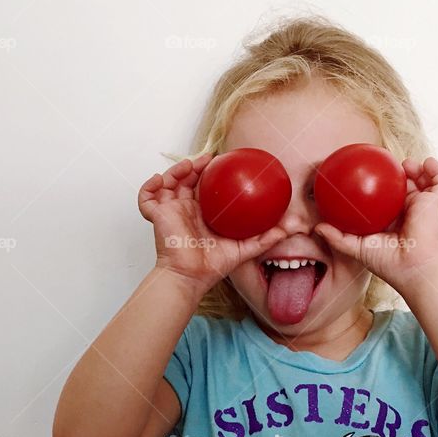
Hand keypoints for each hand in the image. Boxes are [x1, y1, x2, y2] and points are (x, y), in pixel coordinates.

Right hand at [138, 153, 286, 293]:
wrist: (192, 277)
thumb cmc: (212, 266)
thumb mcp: (244, 248)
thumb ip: (266, 238)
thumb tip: (291, 229)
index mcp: (202, 213)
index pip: (205, 186)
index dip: (210, 172)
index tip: (222, 162)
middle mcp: (185, 209)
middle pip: (186, 179)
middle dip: (194, 165)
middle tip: (208, 159)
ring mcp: (170, 211)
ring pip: (167, 182)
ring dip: (176, 170)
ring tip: (188, 165)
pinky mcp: (157, 216)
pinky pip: (146, 197)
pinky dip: (149, 186)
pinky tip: (160, 179)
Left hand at [314, 156, 437, 293]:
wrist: (414, 266)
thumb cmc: (388, 263)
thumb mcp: (357, 249)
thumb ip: (337, 238)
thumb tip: (317, 227)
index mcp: (392, 221)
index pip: (385, 200)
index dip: (378, 188)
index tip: (366, 175)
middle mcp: (408, 212)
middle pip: (404, 188)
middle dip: (398, 175)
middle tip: (386, 165)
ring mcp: (424, 207)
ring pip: (423, 182)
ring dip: (416, 169)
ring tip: (406, 163)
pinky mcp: (436, 204)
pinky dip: (437, 171)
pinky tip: (428, 161)